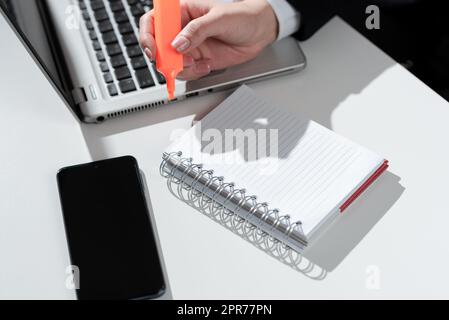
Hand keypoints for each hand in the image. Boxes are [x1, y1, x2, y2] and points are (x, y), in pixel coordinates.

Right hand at [139, 0, 278, 79]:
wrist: (260, 32)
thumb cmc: (242, 17)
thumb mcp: (219, 19)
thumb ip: (197, 30)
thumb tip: (178, 44)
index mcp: (182, 12)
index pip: (154, 21)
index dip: (148, 36)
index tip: (153, 49)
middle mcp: (182, 30)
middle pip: (158, 46)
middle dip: (164, 58)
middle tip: (176, 64)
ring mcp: (189, 47)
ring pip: (171, 63)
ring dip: (181, 68)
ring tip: (198, 64)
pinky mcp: (198, 60)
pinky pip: (187, 71)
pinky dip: (194, 73)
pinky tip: (207, 65)